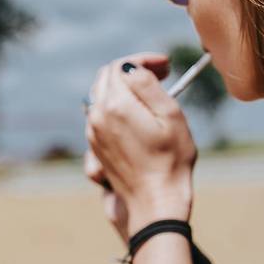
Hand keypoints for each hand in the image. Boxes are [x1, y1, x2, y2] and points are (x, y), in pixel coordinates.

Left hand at [84, 52, 196, 234]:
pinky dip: (118, 108)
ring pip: (102, 96)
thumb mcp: (170, 115)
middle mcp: (97, 116)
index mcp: (115, 105)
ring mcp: (93, 133)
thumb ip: (147, 84)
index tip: (167, 65)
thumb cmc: (171, 161)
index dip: (144, 60)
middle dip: (132, 71)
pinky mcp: (95, 147)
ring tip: (152, 96)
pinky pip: (101, 116)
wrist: (156, 204)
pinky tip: (138, 117)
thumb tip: (132, 67)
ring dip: (125, 89)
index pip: (122, 65)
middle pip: (107, 77)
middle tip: (162, 75)